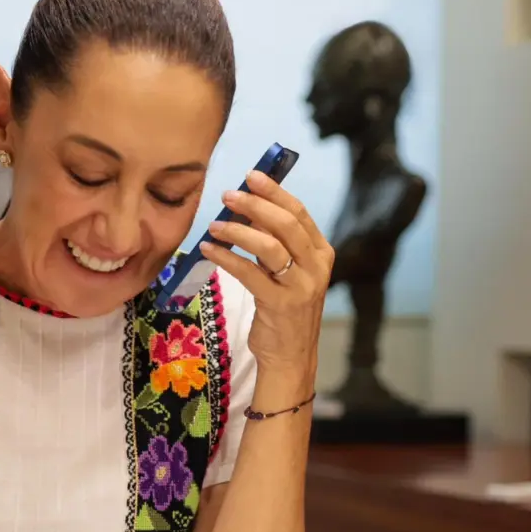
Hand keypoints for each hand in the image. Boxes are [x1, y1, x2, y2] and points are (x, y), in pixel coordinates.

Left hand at [202, 170, 333, 388]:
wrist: (290, 356)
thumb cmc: (284, 310)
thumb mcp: (287, 272)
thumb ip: (275, 243)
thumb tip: (247, 209)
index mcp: (321, 253)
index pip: (298, 212)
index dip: (274, 191)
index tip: (251, 175)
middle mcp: (316, 267)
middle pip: (286, 224)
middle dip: (255, 205)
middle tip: (227, 195)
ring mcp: (301, 287)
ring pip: (269, 246)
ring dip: (238, 231)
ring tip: (213, 225)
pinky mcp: (280, 305)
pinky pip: (249, 273)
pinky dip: (226, 257)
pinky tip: (208, 250)